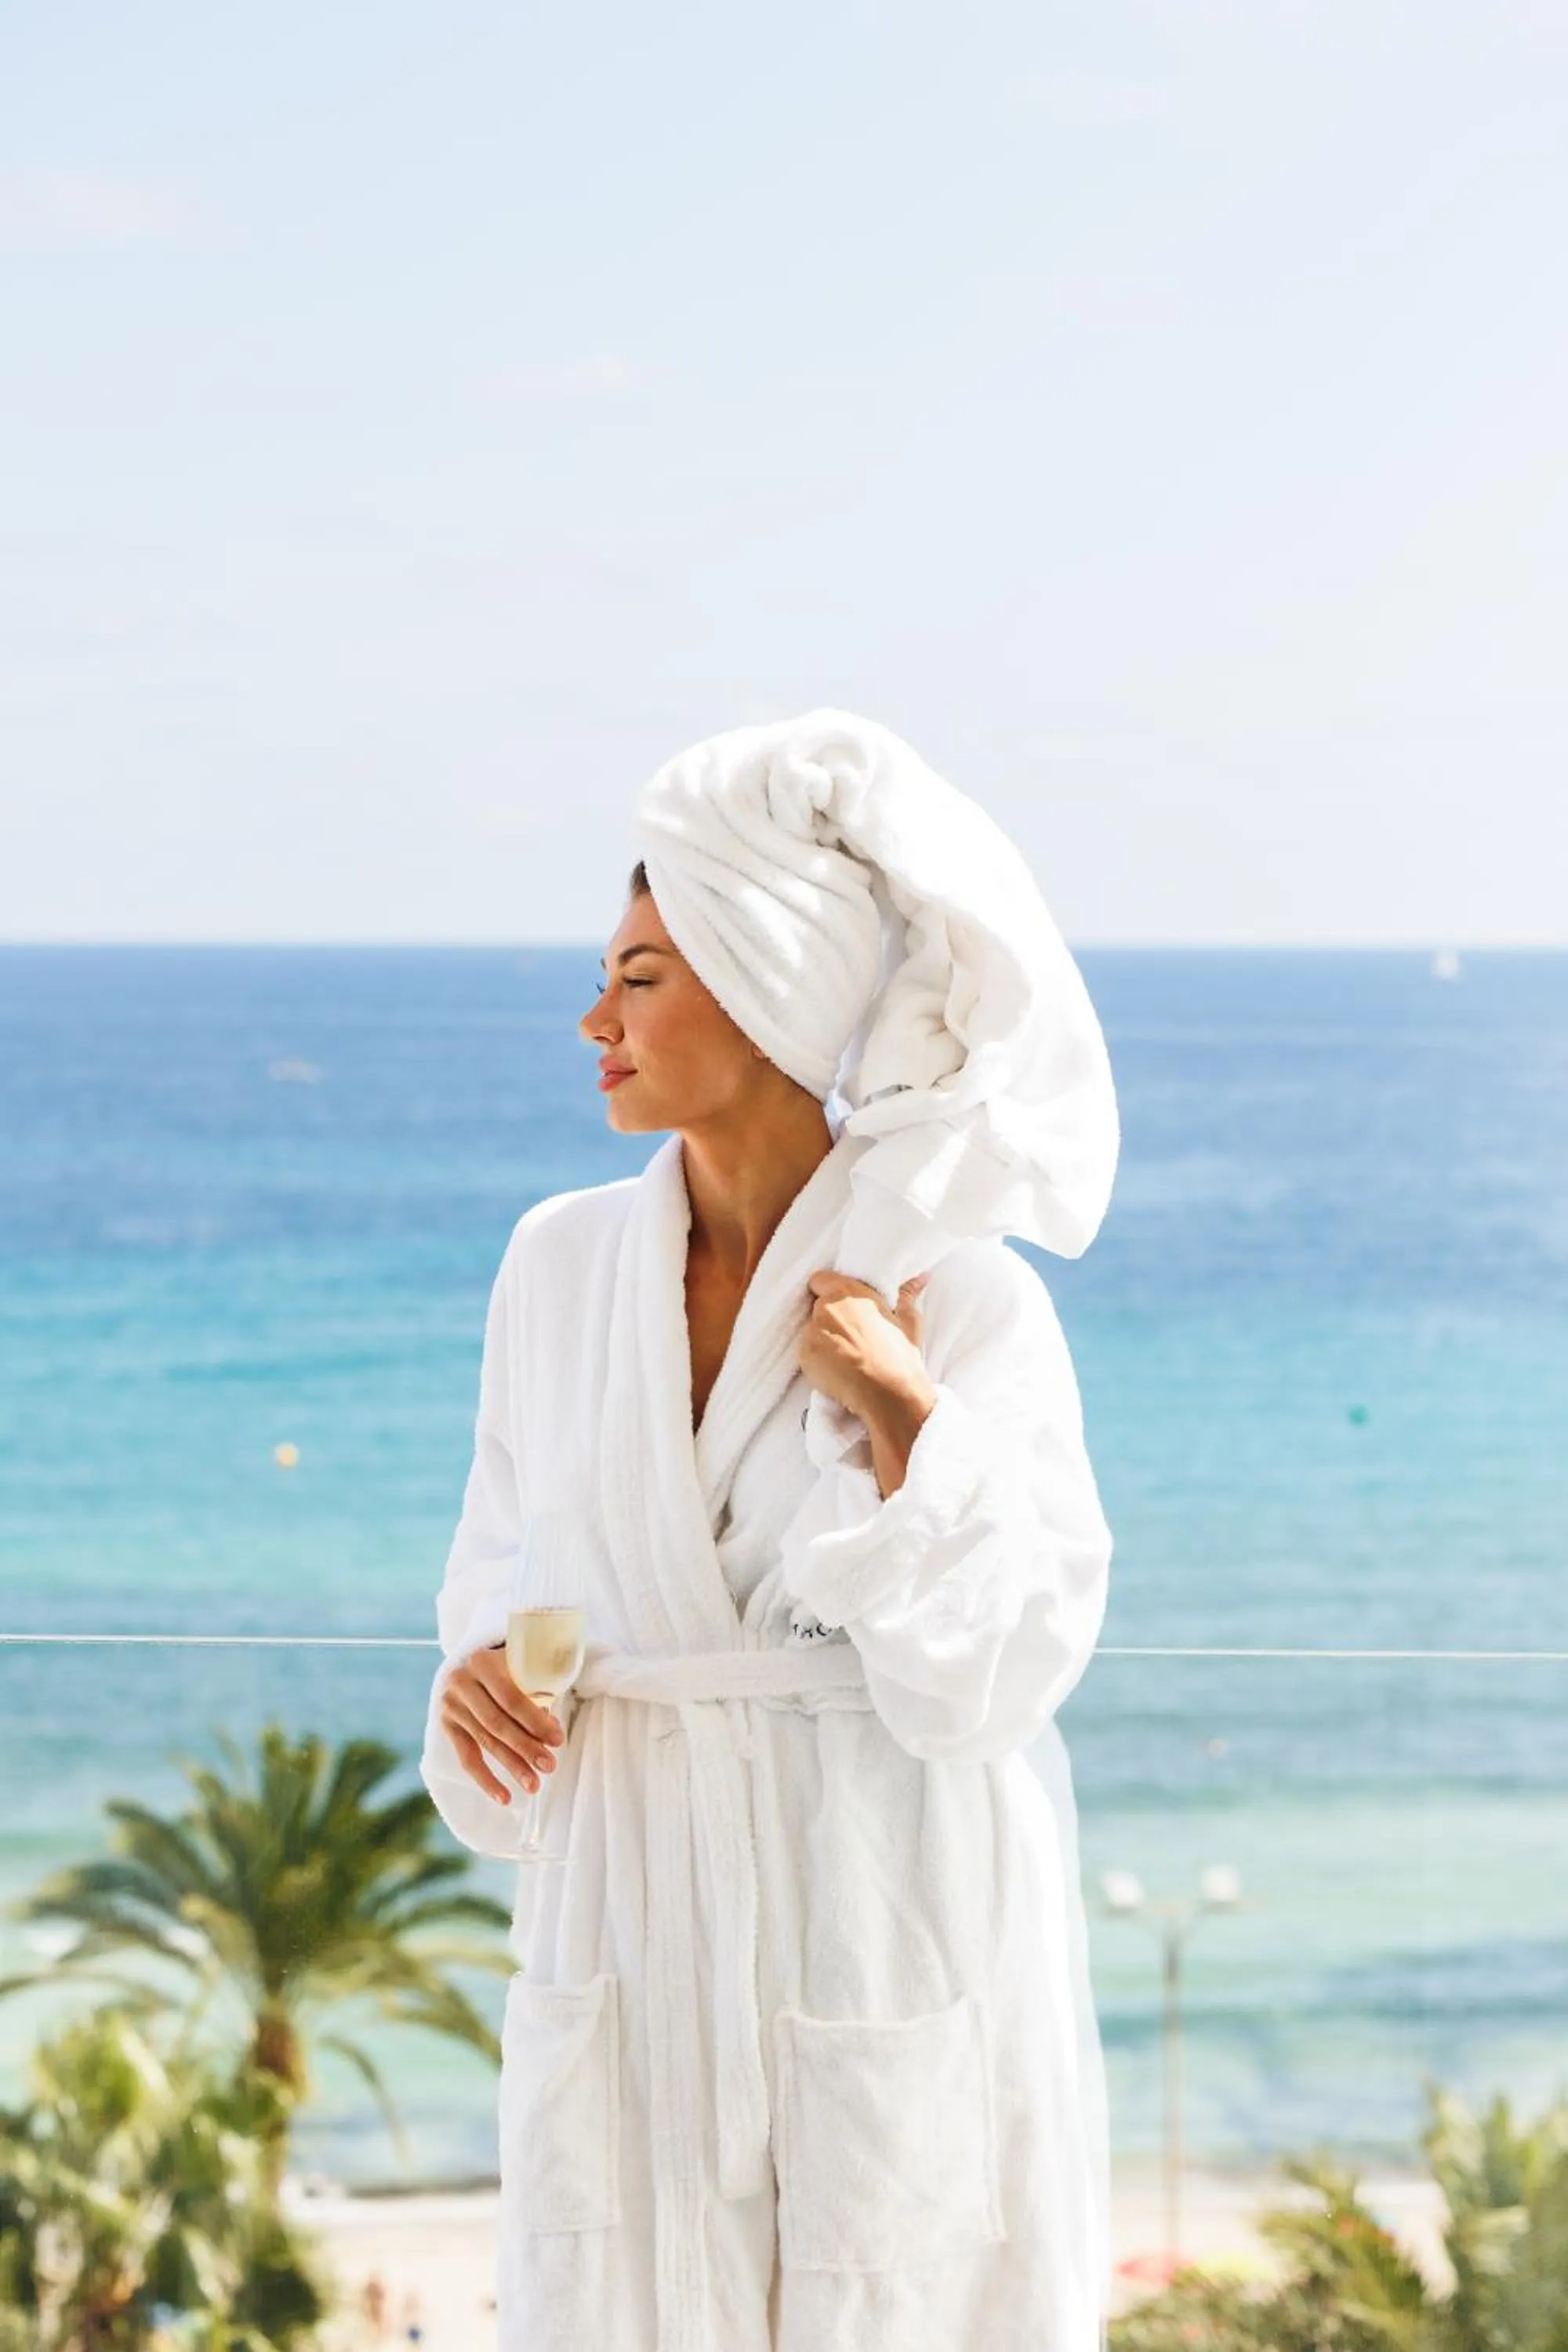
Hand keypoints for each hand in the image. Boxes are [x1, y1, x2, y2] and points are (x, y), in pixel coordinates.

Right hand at [439, 1646, 565, 1804]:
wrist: (478, 1665)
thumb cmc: (514, 1667)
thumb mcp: (526, 1667)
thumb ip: (540, 1692)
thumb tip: (553, 1735)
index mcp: (482, 1662)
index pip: (511, 1699)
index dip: (535, 1722)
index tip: (558, 1741)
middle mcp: (461, 1682)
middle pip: (497, 1723)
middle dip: (526, 1747)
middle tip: (549, 1767)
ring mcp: (451, 1705)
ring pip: (486, 1742)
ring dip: (512, 1767)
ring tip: (534, 1785)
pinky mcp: (447, 1726)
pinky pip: (466, 1758)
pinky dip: (486, 1781)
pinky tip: (505, 1798)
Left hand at [798, 1269, 935, 1422]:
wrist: (889, 1393)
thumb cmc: (900, 1357)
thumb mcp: (908, 1321)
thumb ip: (907, 1295)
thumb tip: (922, 1277)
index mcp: (851, 1293)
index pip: (819, 1280)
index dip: (824, 1291)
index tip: (836, 1306)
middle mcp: (828, 1307)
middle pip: (816, 1307)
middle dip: (828, 1320)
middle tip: (848, 1338)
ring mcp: (813, 1330)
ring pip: (810, 1331)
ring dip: (821, 1341)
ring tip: (843, 1358)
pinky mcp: (804, 1354)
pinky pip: (806, 1352)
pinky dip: (816, 1360)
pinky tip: (836, 1370)